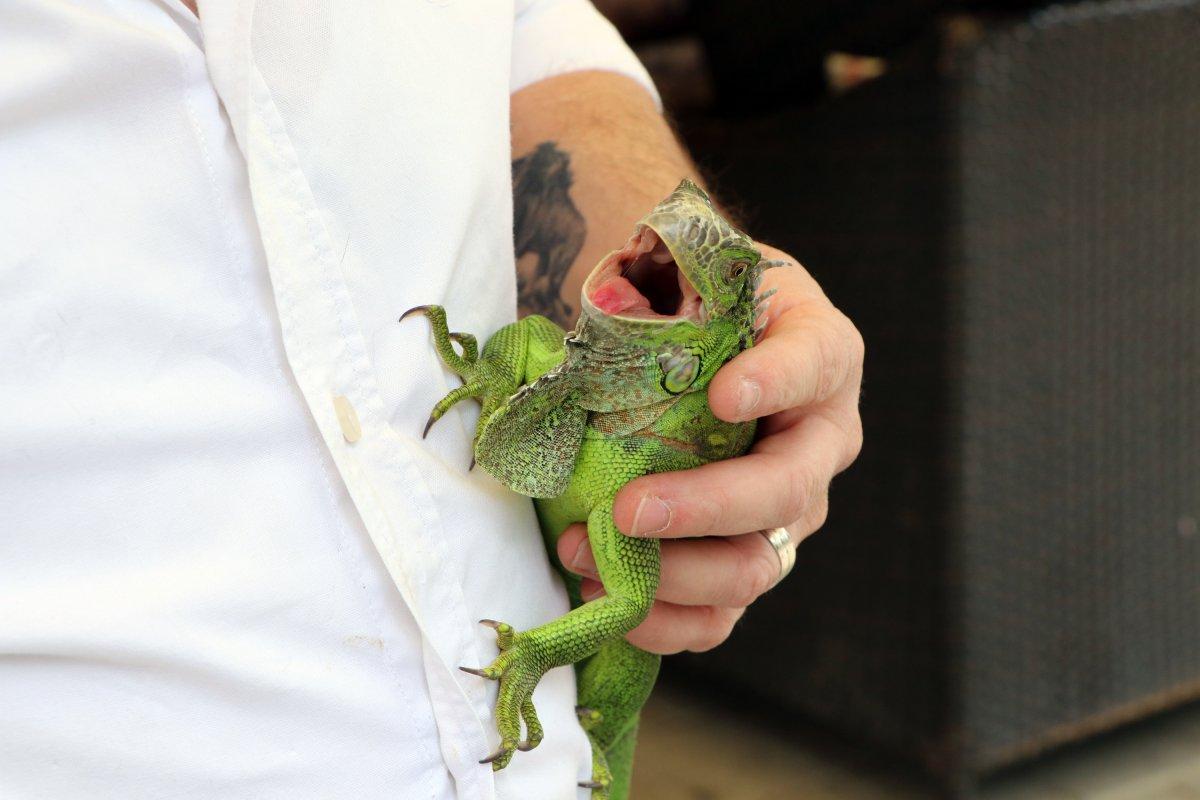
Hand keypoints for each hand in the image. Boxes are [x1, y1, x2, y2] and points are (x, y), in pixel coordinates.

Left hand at [556, 245, 863, 653]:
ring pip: (756, 568)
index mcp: (821, 354)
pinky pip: (722, 614)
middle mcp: (821, 440)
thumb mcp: (699, 274)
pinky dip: (663, 619)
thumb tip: (602, 315)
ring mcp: (791, 510)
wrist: (715, 340)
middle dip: (705, 508)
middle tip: (627, 508)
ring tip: (586, 551)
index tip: (721, 395)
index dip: (773, 383)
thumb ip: (670, 290)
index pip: (811, 364)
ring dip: (670, 574)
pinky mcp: (749, 556)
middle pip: (784, 491)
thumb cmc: (704, 304)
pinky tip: (605, 594)